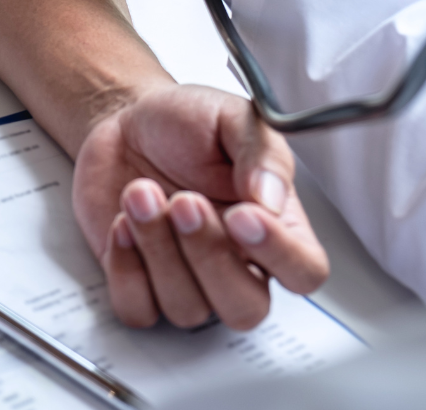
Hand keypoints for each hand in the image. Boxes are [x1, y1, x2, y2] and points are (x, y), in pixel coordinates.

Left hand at [73, 85, 327, 329]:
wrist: (125, 120)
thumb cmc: (185, 123)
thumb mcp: (231, 117)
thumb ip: (260, 152)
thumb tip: (272, 197)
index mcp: (275, 225)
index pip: (304, 272)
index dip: (279, 255)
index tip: (242, 214)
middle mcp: (235, 261)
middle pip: (244, 308)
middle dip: (208, 256)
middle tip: (183, 201)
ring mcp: (187, 278)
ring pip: (187, 309)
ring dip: (158, 250)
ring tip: (140, 193)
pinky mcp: (139, 283)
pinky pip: (138, 309)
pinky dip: (126, 269)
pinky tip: (121, 223)